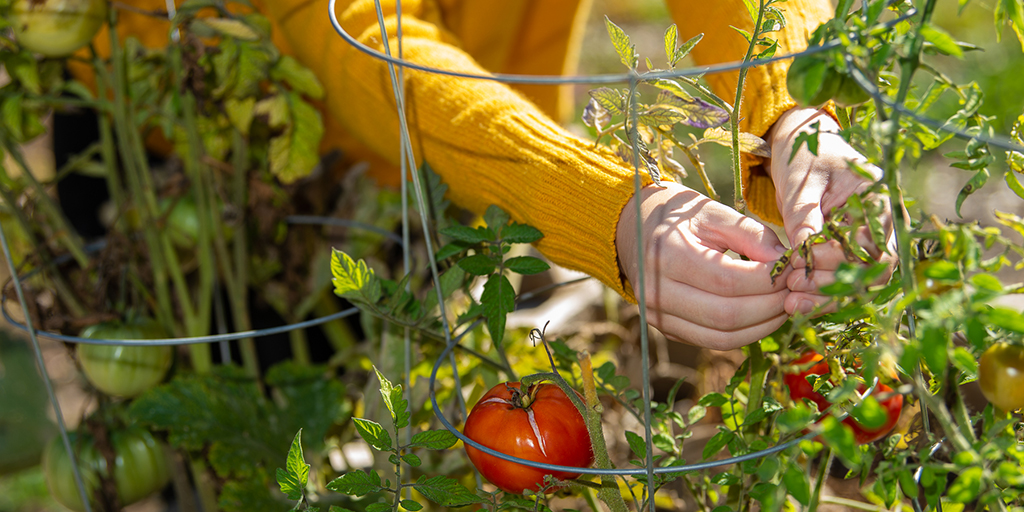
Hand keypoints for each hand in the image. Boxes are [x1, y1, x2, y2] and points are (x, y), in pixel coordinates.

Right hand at [615, 182, 791, 349]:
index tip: (794, 269)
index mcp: (666, 256)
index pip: (728, 280)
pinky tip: (763, 315)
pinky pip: (714, 341)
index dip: (768, 280)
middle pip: (727, 316)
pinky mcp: (667, 331)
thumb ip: (751, 235)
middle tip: (796, 290)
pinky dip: (745, 333)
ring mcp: (659, 318)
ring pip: (723, 337)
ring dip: (763, 325)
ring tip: (784, 303)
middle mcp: (657, 293)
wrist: (630, 231)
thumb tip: (787, 263)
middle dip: (771, 306)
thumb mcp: (712, 212)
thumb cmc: (675, 216)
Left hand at [765, 107, 895, 315]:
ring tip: (790, 301)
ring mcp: (868, 242)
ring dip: (826, 297)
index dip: (837, 259)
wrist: (801, 147)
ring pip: (859, 283)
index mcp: (879, 200)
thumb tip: (804, 249)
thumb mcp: (802, 182)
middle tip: (792, 284)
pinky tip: (794, 304)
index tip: (800, 260)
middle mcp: (882, 225)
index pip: (871, 244)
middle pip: (871, 270)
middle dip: (832, 283)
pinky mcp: (849, 253)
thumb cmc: (805, 155)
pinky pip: (843, 282)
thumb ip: (805, 213)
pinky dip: (821, 296)